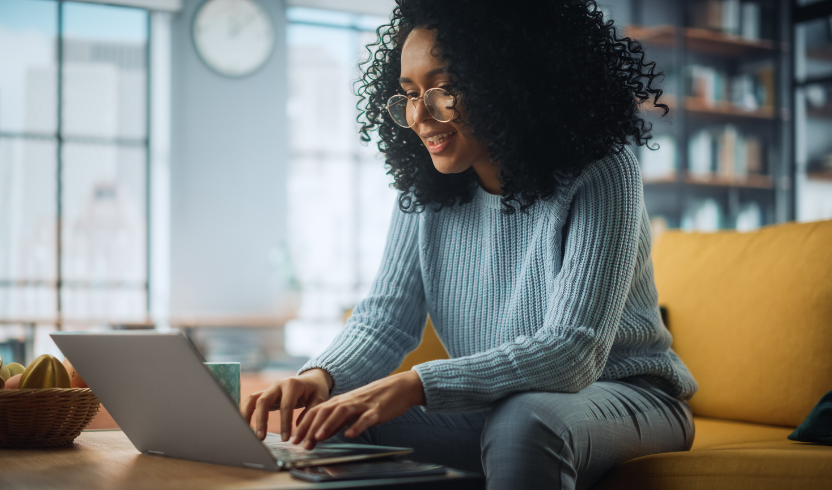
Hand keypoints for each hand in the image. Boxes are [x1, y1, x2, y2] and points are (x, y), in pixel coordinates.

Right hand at [241, 368, 332, 441]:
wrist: (312, 378)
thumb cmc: (316, 390)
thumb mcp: (320, 398)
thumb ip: (310, 413)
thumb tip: (299, 432)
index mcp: (293, 384)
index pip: (286, 405)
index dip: (285, 423)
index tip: (286, 439)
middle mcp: (278, 384)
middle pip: (264, 400)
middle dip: (261, 420)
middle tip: (261, 438)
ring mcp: (270, 388)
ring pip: (253, 399)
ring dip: (247, 415)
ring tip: (246, 432)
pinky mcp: (266, 394)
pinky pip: (251, 401)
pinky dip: (246, 411)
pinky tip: (244, 426)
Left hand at [290, 370, 425, 449]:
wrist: (399, 387)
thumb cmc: (375, 400)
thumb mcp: (353, 409)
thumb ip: (338, 421)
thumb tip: (321, 433)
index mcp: (341, 401)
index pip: (317, 411)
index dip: (304, 424)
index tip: (295, 438)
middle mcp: (348, 401)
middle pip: (325, 411)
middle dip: (311, 427)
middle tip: (301, 442)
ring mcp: (362, 405)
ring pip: (342, 413)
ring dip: (329, 425)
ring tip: (319, 437)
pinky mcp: (377, 410)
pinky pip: (365, 418)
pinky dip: (356, 426)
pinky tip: (350, 434)